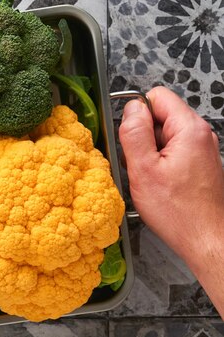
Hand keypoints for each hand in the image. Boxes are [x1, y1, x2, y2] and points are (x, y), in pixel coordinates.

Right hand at [119, 86, 223, 316]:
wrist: (207, 240)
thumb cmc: (179, 212)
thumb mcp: (144, 169)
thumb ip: (134, 133)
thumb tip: (130, 109)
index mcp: (189, 129)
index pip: (157, 97)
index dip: (137, 113)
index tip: (130, 137)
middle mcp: (200, 135)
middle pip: (160, 117)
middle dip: (142, 136)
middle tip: (139, 164)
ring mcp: (201, 150)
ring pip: (164, 137)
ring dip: (150, 153)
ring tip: (149, 178)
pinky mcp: (199, 165)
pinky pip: (172, 153)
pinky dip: (160, 164)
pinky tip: (158, 184)